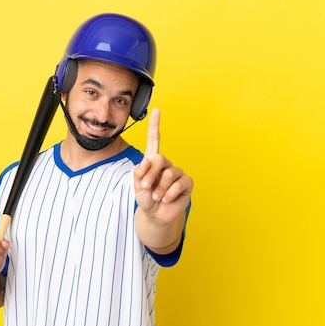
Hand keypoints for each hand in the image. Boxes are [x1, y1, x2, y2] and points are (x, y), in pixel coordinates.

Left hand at [133, 109, 192, 228]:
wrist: (156, 215)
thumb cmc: (146, 199)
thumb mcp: (137, 187)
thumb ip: (139, 174)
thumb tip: (146, 162)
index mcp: (153, 161)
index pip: (154, 140)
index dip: (155, 125)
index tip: (156, 110)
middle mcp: (166, 164)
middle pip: (159, 159)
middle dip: (150, 175)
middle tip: (146, 188)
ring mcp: (178, 172)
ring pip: (169, 174)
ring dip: (160, 188)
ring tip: (157, 196)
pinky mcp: (187, 183)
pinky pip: (179, 183)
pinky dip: (170, 193)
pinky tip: (166, 199)